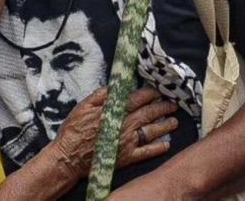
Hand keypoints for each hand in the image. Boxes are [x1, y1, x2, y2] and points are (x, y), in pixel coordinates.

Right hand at [49, 86, 177, 179]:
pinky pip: (146, 152)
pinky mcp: (127, 157)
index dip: (149, 93)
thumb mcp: (83, 106)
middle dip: (162, 107)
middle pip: (148, 113)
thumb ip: (100, 96)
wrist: (69, 157)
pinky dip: (157, 148)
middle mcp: (124, 126)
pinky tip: (166, 144)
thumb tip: (116, 87)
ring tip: (175, 121)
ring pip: (151, 131)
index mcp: (114, 112)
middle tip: (173, 103)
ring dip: (164, 125)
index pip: (136, 99)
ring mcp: (127, 142)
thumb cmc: (74, 130)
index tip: (158, 90)